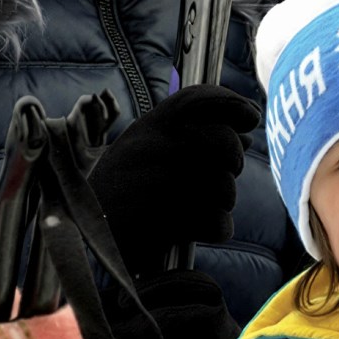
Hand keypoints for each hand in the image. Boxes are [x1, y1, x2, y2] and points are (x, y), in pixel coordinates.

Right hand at [88, 84, 261, 274]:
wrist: (87, 238)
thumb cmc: (123, 193)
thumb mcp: (144, 151)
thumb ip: (190, 136)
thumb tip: (246, 133)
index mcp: (147, 129)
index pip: (197, 100)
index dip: (233, 104)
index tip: (251, 117)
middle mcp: (153, 149)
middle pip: (224, 142)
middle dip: (233, 162)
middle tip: (221, 175)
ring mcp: (160, 185)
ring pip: (226, 188)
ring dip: (221, 202)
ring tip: (195, 206)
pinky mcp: (167, 223)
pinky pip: (219, 223)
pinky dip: (214, 229)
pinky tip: (193, 229)